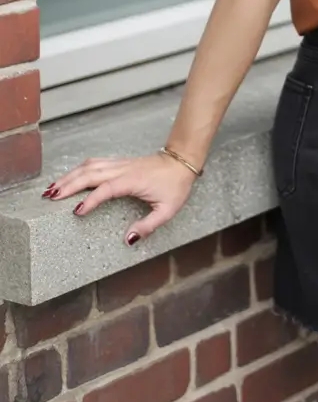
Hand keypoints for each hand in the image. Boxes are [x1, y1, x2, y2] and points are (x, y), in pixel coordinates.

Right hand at [42, 153, 197, 245]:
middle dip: (69, 184)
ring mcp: (120, 164)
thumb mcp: (168, 210)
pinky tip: (69, 177)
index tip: (77, 212)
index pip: (106, 188)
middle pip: (91, 173)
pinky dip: (79, 170)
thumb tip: (128, 240)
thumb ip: (148, 226)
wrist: (182, 161)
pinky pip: (95, 163)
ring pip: (90, 166)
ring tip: (53, 189)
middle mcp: (123, 169)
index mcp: (133, 181)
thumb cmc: (176, 185)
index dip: (90, 199)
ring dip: (70, 176)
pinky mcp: (119, 163)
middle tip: (50, 197)